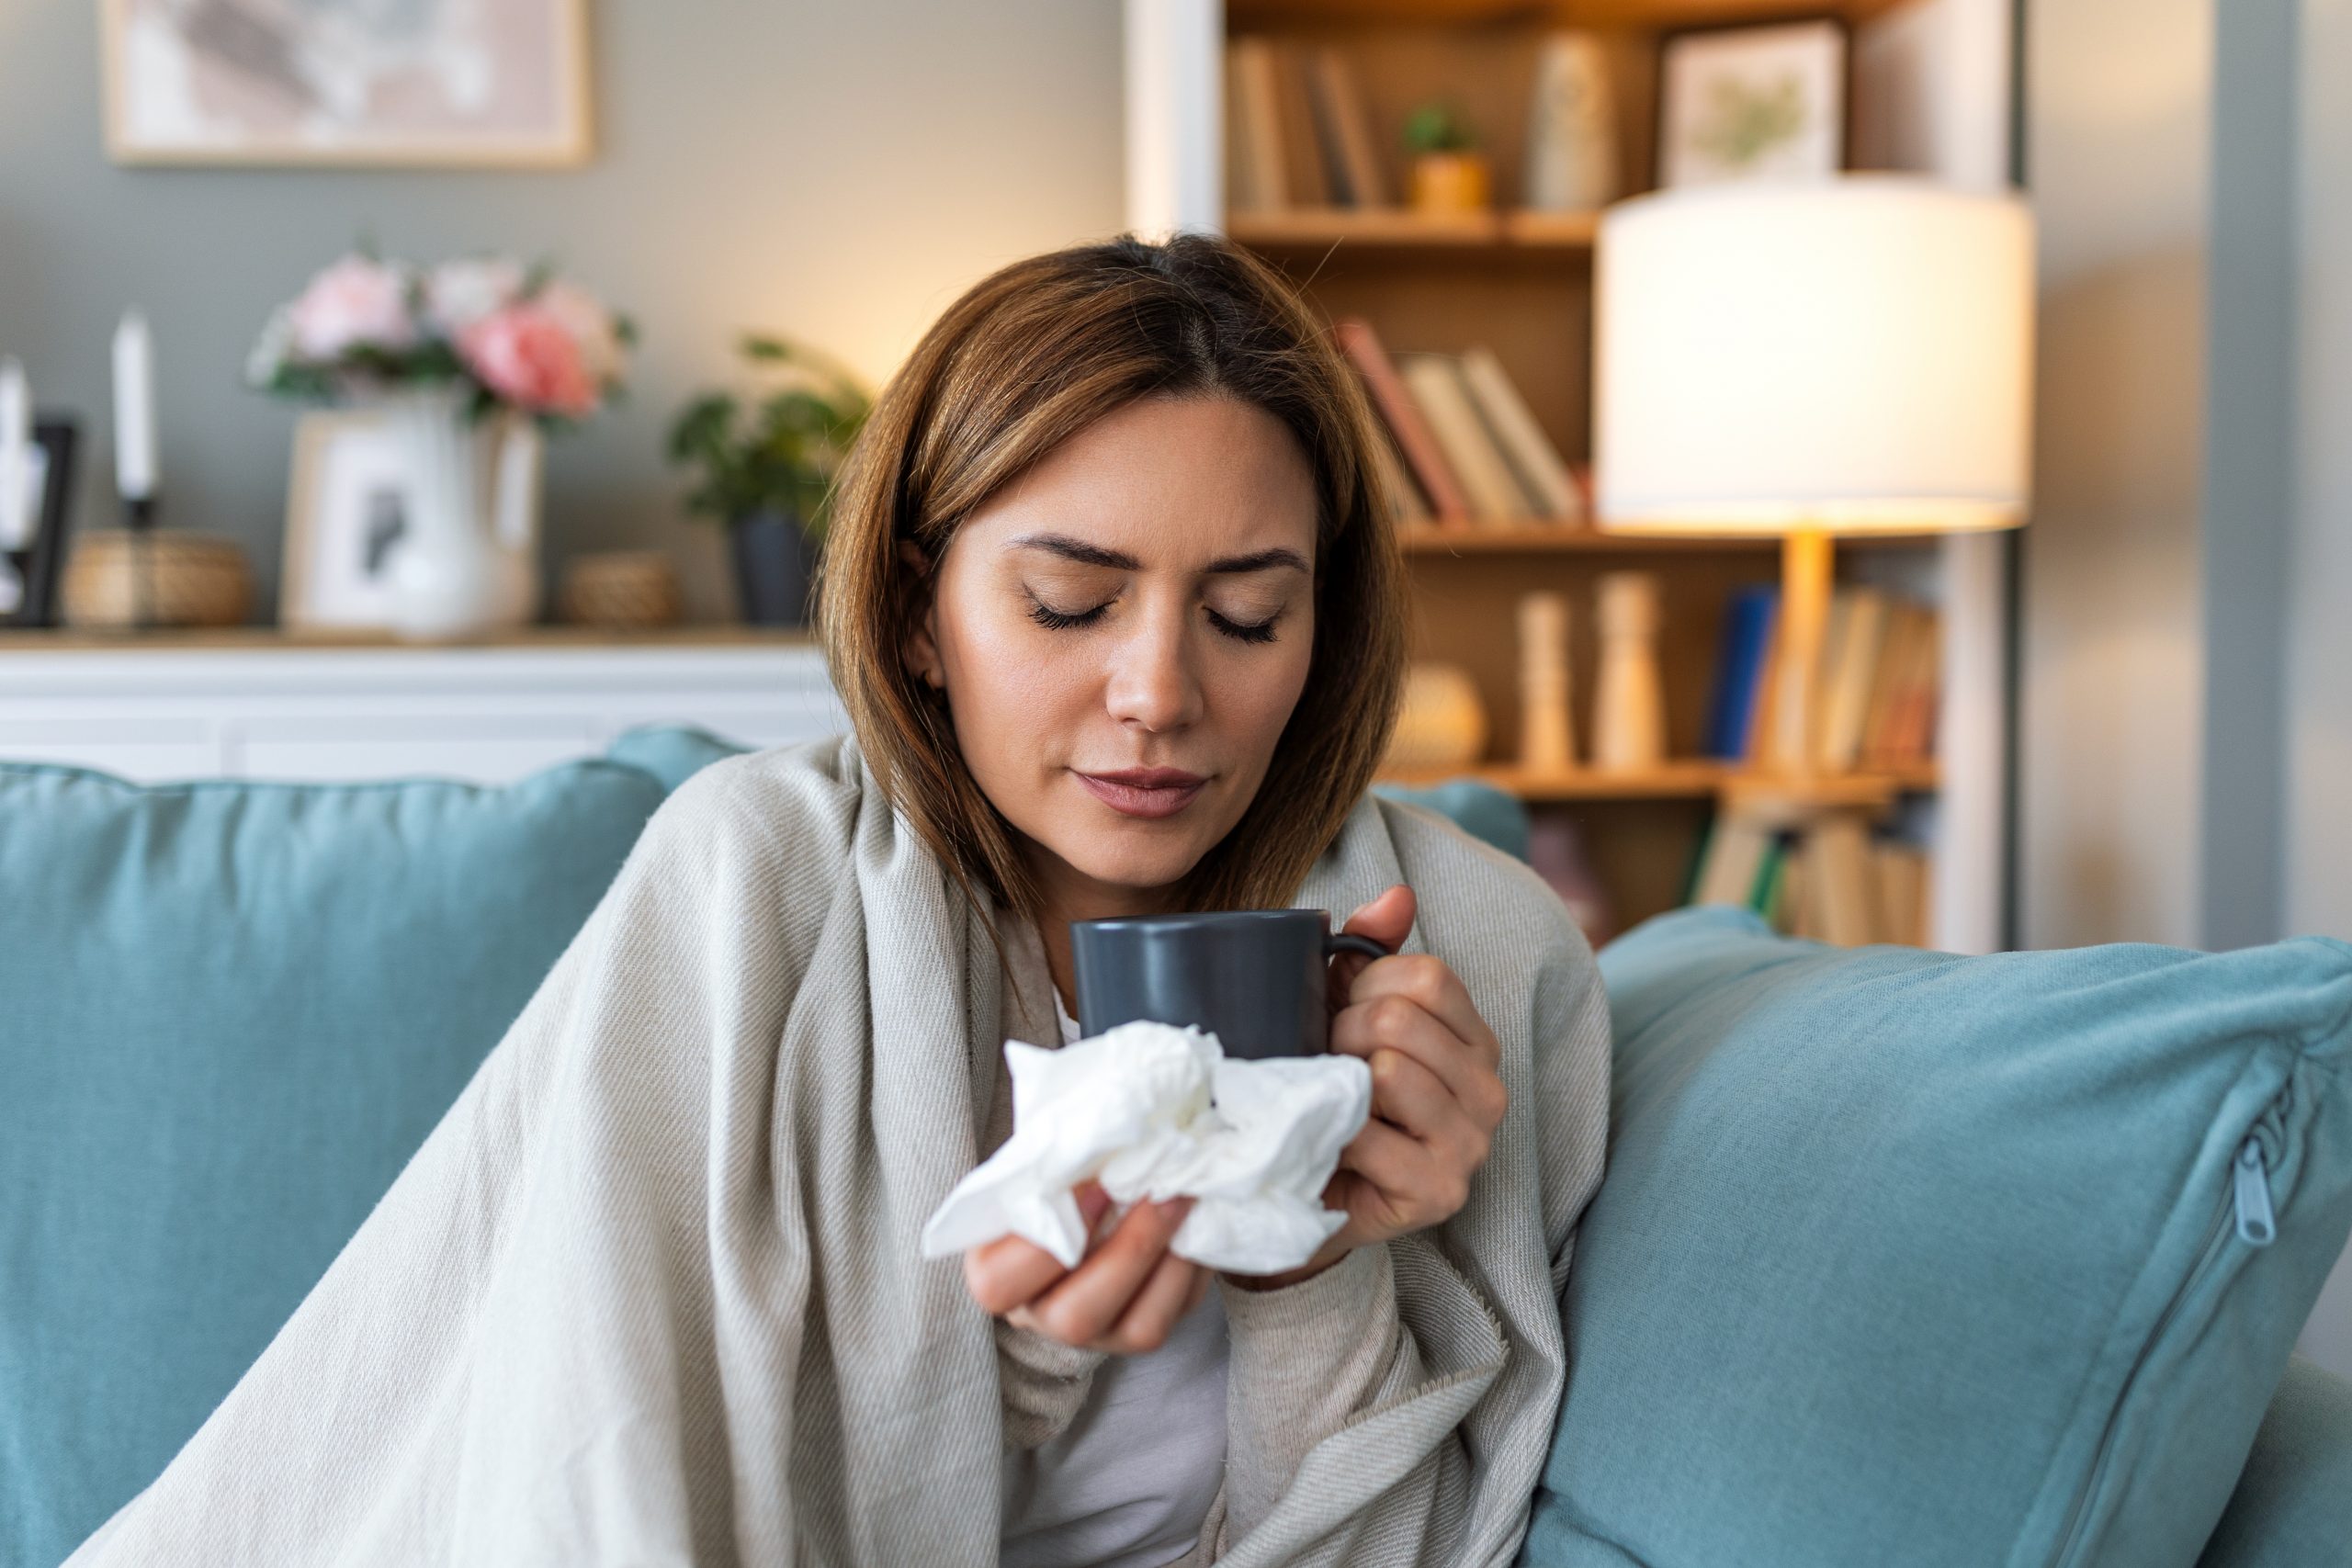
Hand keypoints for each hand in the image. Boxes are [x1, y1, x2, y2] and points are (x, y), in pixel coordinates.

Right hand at [963, 1181, 1212, 1352]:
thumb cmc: (1056, 1175)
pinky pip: (1178, 1312)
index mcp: (998, 1274)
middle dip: (1128, 1251)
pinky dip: (1194, 1266)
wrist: (1091, 1195)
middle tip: (1161, 1192)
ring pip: (1140, 1328)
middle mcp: (1044, 1316)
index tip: (1095, 1188)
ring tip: (1186, 1199)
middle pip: (1077, 1317)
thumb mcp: (1039, 1168)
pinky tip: (1199, 1220)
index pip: (1000, 1285)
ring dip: (1170, 1259)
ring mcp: (1101, 1332)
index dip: (1045, 1248)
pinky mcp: (1147, 1329)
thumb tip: (1100, 1137)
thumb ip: (1053, 1164)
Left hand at [1232, 884, 1508, 1290]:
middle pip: (1399, 1020)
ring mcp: (1471, 1143)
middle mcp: (1489, 1089)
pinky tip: (1331, 1145)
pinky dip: (1334, 1134)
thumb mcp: (1343, 1010)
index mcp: (1475, 1038)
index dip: (1362, 985)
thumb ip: (1370, 950)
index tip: (1336, 1013)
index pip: (1426, 976)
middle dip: (1340, 1034)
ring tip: (1327, 1102)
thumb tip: (1397, 896)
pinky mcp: (1440, 1190)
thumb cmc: (1332, 1093)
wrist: (1307, 1190)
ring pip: (1387, 1072)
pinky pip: (1370, 1135)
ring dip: (1335, 1083)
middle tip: (1324, 1064)